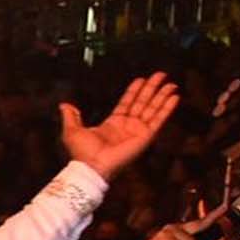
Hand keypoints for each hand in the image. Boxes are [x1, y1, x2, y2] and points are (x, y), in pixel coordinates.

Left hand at [58, 73, 179, 180]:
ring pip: (153, 109)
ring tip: (171, 83)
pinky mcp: (146, 136)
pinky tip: (175, 97)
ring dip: (162, 95)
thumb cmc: (82, 151)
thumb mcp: (72, 130)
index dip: (134, 91)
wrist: (92, 165)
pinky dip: (167, 108)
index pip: (127, 103)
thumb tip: (64, 105)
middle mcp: (127, 126)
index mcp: (113, 124)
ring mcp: (138, 130)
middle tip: (161, 74)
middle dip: (152, 88)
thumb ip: (71, 116)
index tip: (141, 79)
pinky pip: (159, 120)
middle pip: (143, 103)